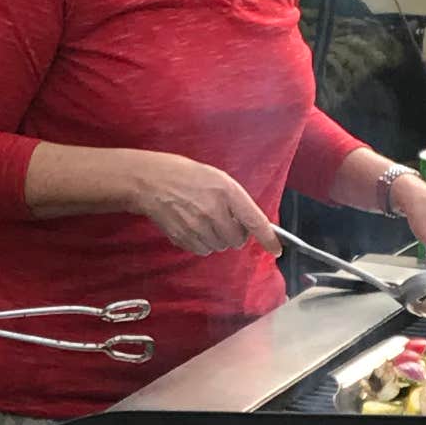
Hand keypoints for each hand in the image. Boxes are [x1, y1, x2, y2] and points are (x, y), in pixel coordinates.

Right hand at [119, 151, 281, 258]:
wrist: (149, 181)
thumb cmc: (183, 174)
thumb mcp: (215, 177)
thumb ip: (234, 199)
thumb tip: (246, 223)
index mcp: (226, 191)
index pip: (255, 221)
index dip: (268, 239)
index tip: (276, 250)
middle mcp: (214, 211)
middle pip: (237, 240)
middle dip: (235, 234)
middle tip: (224, 221)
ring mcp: (198, 226)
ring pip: (219, 247)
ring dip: (217, 239)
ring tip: (204, 221)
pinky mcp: (183, 237)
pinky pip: (202, 250)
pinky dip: (202, 243)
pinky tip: (193, 226)